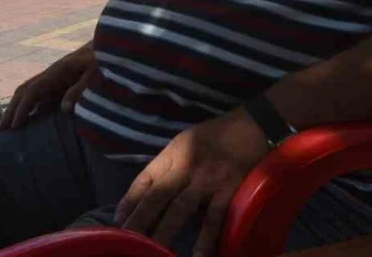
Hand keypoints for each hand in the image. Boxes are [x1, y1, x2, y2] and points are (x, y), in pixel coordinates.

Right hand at [0, 45, 95, 130]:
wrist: (106, 45)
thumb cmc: (101, 58)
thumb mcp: (94, 73)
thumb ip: (79, 90)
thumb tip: (65, 110)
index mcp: (56, 72)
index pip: (32, 91)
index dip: (22, 109)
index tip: (14, 126)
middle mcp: (50, 76)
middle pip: (24, 92)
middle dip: (11, 110)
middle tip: (1, 130)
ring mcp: (54, 79)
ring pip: (29, 94)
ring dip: (18, 109)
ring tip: (9, 128)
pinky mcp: (60, 83)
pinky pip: (41, 97)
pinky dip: (31, 108)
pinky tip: (29, 121)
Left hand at [115, 108, 269, 255]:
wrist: (253, 126)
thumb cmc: (216, 136)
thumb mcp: (185, 142)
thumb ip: (169, 166)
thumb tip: (150, 194)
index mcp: (173, 154)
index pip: (145, 178)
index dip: (130, 200)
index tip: (118, 220)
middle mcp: (185, 166)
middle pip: (157, 197)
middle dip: (140, 221)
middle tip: (125, 240)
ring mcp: (207, 179)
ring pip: (180, 209)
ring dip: (165, 232)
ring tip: (152, 251)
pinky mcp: (229, 190)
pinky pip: (214, 218)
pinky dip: (206, 238)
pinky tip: (199, 255)